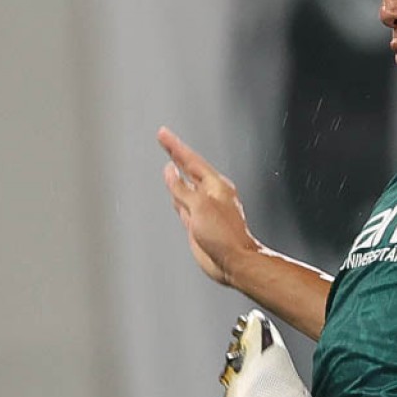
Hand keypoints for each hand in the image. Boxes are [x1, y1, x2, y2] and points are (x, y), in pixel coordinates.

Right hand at [158, 127, 262, 287]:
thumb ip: (182, 188)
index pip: (191, 160)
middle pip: (188, 169)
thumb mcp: (199, 206)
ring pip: (185, 186)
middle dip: (175, 154)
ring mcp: (204, 209)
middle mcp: (211, 195)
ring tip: (170, 160)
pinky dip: (177, 195)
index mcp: (215, 186)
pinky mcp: (198, 223)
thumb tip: (171, 171)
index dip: (175, 147)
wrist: (233, 262)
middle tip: (164, 139)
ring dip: (176, 174)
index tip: (163, 134)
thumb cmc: (225, 236)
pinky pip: (184, 204)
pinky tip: (174, 192)